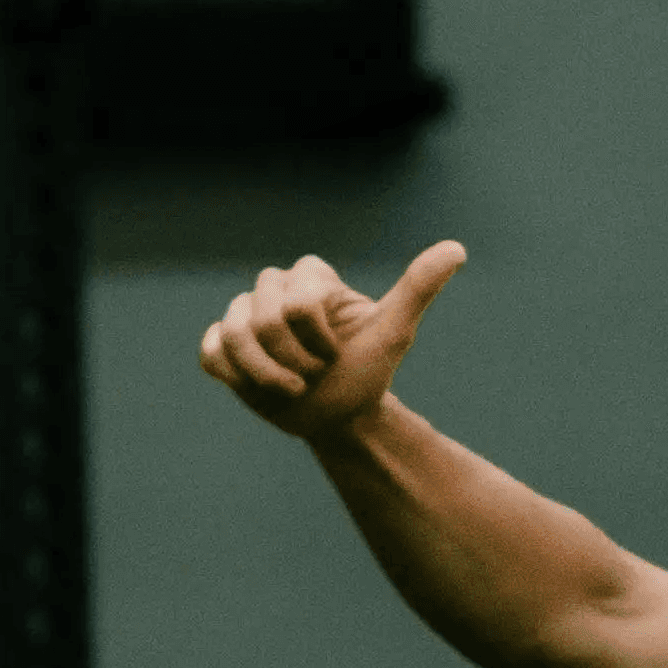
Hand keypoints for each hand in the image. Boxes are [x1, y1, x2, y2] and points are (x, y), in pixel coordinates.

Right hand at [197, 241, 465, 444]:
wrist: (339, 418)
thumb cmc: (367, 372)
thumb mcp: (393, 333)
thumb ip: (417, 287)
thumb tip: (456, 249)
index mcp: (311, 279)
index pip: (296, 299)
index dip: (316, 335)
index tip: (337, 352)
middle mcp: (274, 290)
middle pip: (261, 317)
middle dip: (291, 358)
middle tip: (314, 374)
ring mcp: (244, 317)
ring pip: (232, 336)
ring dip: (263, 374)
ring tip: (289, 389)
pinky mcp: (223, 347)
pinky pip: (211, 353)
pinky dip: (232, 375)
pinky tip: (255, 387)